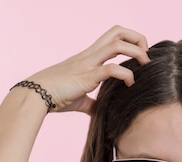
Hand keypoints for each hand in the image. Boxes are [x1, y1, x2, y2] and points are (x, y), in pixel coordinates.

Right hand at [27, 26, 149, 113]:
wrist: (35, 96)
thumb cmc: (53, 97)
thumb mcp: (77, 99)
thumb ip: (90, 102)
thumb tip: (99, 111)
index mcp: (88, 57)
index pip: (112, 37)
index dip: (130, 40)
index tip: (139, 56)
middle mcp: (89, 55)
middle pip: (117, 31)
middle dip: (137, 38)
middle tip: (146, 56)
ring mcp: (88, 64)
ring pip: (117, 44)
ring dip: (136, 52)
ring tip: (144, 65)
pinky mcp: (86, 76)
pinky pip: (111, 69)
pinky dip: (126, 74)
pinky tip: (129, 84)